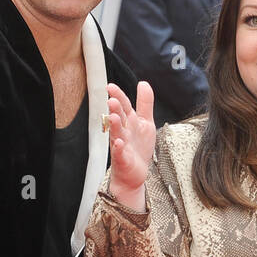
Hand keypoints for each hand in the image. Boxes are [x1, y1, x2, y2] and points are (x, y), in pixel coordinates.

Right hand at [104, 81, 155, 210]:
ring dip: (115, 125)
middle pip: (118, 117)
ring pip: (117, 133)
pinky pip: (120, 153)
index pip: (122, 105)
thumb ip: (145, 103)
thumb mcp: (146, 122)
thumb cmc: (138, 148)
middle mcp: (123, 131)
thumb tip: (143, 83)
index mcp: (129, 121)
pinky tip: (119, 143)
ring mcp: (122, 145)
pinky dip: (119, 148)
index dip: (118, 95)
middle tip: (112, 100)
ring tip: (113, 117)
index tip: (110, 87)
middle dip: (115, 109)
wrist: (135, 173)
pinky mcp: (123, 159)